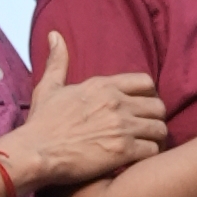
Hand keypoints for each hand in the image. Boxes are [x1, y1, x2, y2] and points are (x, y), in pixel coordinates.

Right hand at [2, 44, 166, 196]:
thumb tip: (55, 35)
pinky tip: (141, 161)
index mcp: (103, 85)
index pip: (145, 82)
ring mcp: (121, 127)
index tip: (142, 109)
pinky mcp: (123, 151)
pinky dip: (151, 157)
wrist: (36, 152)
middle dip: (156, 119)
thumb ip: (58, 62)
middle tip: (147, 131)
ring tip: (147, 147)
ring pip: (160, 129)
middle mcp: (116, 102)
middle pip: (158, 106)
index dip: (149, 96)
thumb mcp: (49, 87)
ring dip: (156, 139)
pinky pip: (153, 151)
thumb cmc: (42, 123)